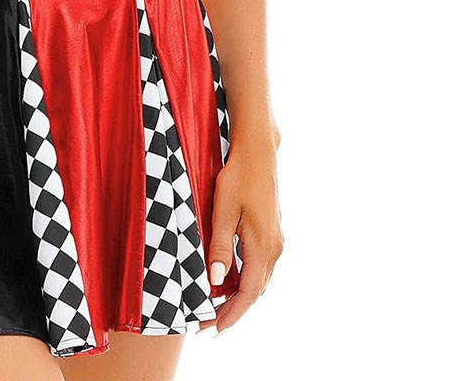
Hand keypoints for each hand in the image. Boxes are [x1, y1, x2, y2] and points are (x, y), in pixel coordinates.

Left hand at [207, 125, 282, 331]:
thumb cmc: (238, 177)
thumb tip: (216, 281)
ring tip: (216, 310)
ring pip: (258, 280)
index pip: (248, 293)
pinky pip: (259, 267)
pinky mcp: (272, 232)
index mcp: (263, 246)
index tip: (212, 330)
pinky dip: (246, 281)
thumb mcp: (223, 209)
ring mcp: (276, 241)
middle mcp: (275, 249)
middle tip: (208, 326)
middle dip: (233, 311)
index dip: (230, 314)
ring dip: (240, 297)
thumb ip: (220, 245)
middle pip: (255, 291)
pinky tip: (230, 282)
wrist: (258, 153)